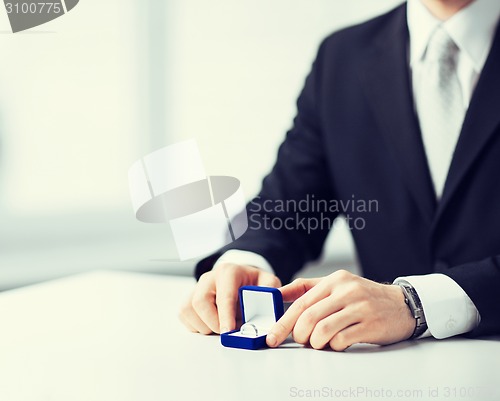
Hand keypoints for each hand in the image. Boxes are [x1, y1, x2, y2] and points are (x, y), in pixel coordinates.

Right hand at [179, 263, 280, 334]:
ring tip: (221, 325)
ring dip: (205, 325)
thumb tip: (269, 306)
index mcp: (228, 272)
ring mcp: (196, 287)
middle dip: (213, 322)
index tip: (228, 331)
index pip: (224, 295)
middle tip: (227, 331)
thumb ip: (270, 292)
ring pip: (189, 310)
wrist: (241, 278)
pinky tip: (211, 324)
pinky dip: (197, 326)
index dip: (225, 315)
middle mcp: (209, 278)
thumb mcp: (268, 283)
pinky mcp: (189, 299)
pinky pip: (185, 316)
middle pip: (200, 302)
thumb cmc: (253, 283)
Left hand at [266, 270, 414, 350]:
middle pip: (309, 317)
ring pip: (323, 330)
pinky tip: (338, 342)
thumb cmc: (364, 297)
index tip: (273, 336)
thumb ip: (307, 288)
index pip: (301, 302)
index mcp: (335, 280)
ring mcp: (360, 308)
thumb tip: (279, 294)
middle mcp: (347, 291)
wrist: (402, 305)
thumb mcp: (337, 285)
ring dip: (315, 343)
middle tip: (301, 341)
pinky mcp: (371, 325)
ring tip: (319, 343)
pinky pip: (342, 340)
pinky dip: (334, 346)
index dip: (283, 322)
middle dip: (298, 335)